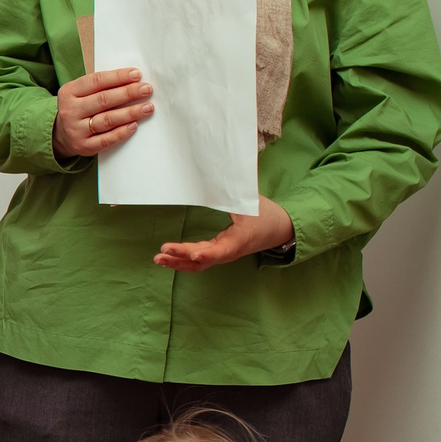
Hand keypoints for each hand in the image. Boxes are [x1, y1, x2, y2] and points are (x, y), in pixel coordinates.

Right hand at [54, 67, 152, 157]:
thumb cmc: (80, 108)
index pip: (96, 81)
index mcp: (69, 92)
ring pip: (106, 120)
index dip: (118, 77)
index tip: (137, 74)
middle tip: (146, 89)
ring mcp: (75, 130)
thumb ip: (102, 86)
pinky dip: (121, 132)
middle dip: (128, 93)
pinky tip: (134, 125)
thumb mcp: (82, 93)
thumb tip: (133, 80)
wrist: (62, 134)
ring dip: (130, 113)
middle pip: (103, 100)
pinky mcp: (83, 146)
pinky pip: (106, 140)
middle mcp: (70, 111)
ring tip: (147, 107)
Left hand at [154, 198, 293, 271]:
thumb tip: (213, 178)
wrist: (281, 229)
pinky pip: (200, 260)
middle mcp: (229, 251)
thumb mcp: (251, 201)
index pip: (221, 251)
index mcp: (239, 240)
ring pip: (199, 263)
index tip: (194, 253)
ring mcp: (224, 253)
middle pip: (203, 258)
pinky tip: (169, 258)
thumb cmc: (266, 214)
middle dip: (181, 256)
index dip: (208, 254)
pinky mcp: (220, 252)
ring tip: (158, 259)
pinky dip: (184, 260)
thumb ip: (231, 193)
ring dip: (178, 262)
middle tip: (162, 252)